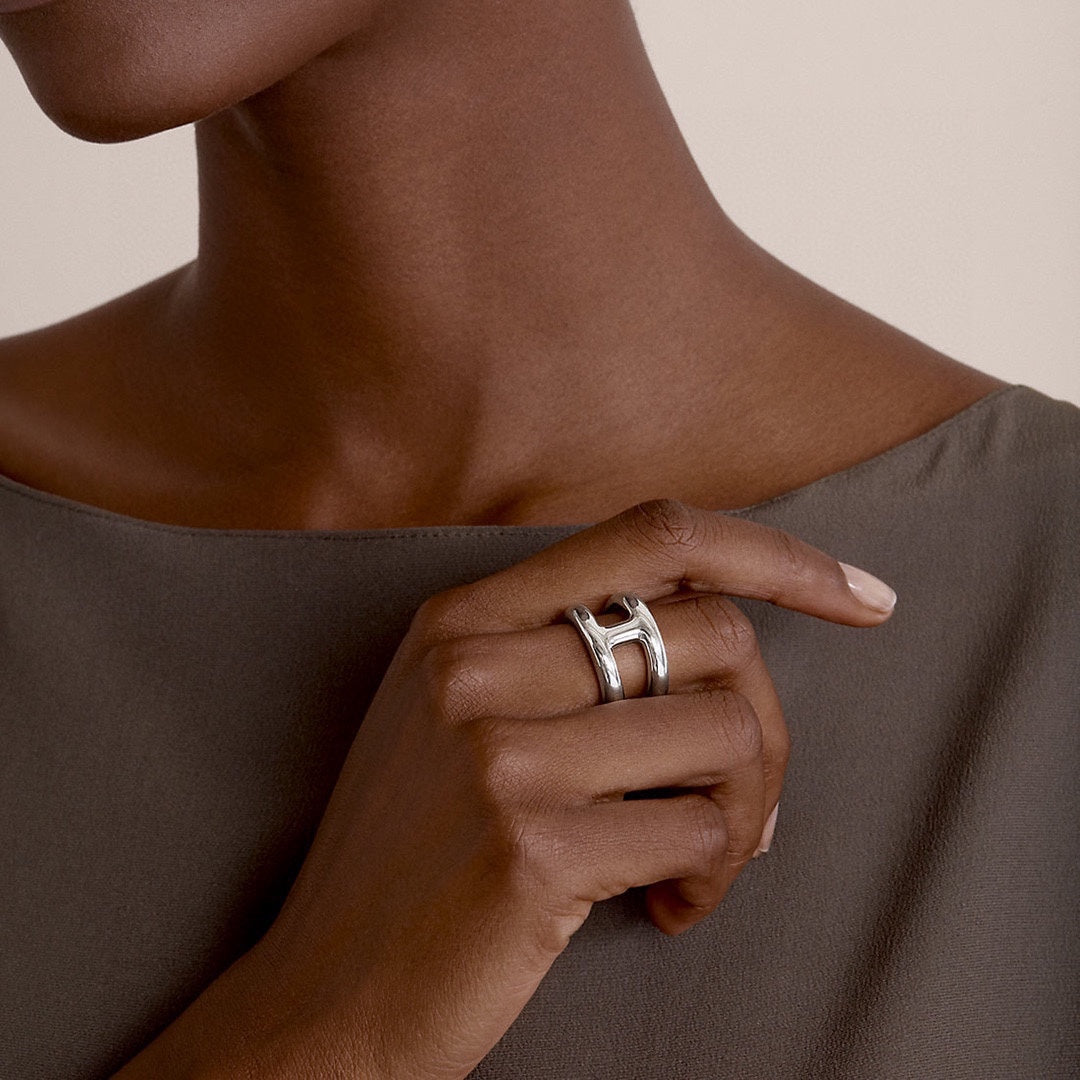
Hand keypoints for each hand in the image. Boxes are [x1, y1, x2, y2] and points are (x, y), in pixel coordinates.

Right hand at [232, 499, 895, 1079]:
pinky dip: (712, 875)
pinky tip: (664, 904)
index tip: (861, 599)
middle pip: (717, 635)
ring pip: (729, 731)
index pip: (655, 534)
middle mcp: (474, 665)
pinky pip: (704, 832)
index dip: (777, 554)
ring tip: (696, 860)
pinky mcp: (528, 846)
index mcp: (462, 617)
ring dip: (745, 810)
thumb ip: (571, 655)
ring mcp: (496, 753)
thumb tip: (739, 657)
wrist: (326, 994)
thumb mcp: (463, 715)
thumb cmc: (418, 851)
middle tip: (741, 800)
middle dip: (766, 724)